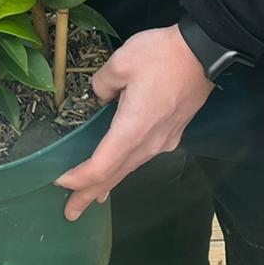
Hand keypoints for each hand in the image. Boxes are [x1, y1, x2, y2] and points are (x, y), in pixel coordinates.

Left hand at [52, 24, 214, 220]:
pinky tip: (122, 166)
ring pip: (130, 168)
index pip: (101, 166)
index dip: (79, 179)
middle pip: (115, 175)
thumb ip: (102, 83)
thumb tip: (100, 95)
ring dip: (108, 182)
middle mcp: (149, 143)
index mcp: (132, 130)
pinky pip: (142, 157)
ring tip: (92, 197)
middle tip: (70, 213)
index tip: (59, 182)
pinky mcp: (173, 133)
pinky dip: (125, 167)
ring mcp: (163, 140)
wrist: (204, 51)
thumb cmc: (161, 55)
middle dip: (90, 194)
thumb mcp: (121, 61)